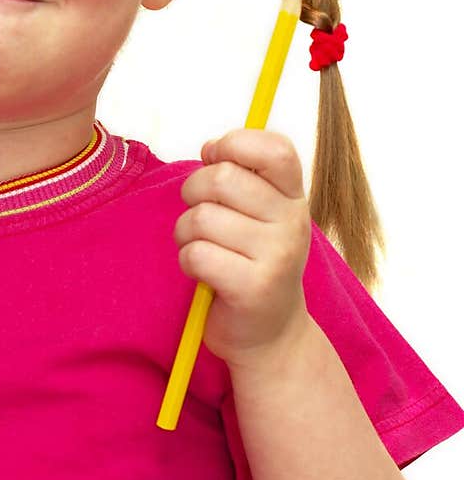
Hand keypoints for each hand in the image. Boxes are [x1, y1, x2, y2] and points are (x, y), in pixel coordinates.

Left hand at [173, 129, 312, 366]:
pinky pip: (196, 254)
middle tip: (198, 215)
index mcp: (293, 197)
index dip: (234, 143)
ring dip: (186, 233)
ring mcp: (277, 256)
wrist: (271, 336)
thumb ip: (242, 177)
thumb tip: (210, 148)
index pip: (275, 149)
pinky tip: (203, 273)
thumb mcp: (261, 216)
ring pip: (201, 218)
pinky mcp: (253, 288)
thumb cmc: (254, 264)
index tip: (214, 159)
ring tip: (202, 249)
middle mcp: (292, 222)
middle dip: (193, 192)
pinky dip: (187, 262)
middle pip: (222, 178)